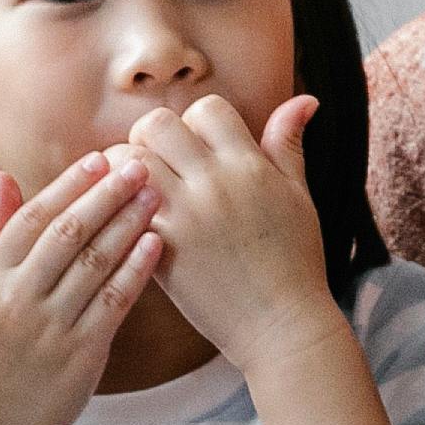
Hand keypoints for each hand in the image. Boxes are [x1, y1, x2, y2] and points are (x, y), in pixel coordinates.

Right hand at [0, 148, 162, 424]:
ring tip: (154, 195)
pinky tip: (156, 244)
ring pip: (94, 263)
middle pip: (67, 233)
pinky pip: (114, 302)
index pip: (32, 218)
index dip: (68, 185)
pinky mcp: (81, 354)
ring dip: (127, 224)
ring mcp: (49, 328)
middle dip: (106, 194)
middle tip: (138, 166)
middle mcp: (16, 299)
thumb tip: (2, 175)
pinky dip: (136, 269)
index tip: (99, 160)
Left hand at [121, 93, 338, 363]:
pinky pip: (124, 208)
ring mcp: (185, 215)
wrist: (282, 325)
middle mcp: (215, 183)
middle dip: (152, 137)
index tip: (197, 149)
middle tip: (160, 164)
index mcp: (250, 165)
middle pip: (157, 124)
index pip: (206, 109)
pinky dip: (120, 207)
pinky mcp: (162, 248)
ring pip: (130, 161)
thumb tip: (305, 99)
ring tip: (140, 189)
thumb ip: (288, 145)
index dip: (197, 123)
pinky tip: (130, 219)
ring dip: (128, 169)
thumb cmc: (295, 261)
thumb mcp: (298, 196)